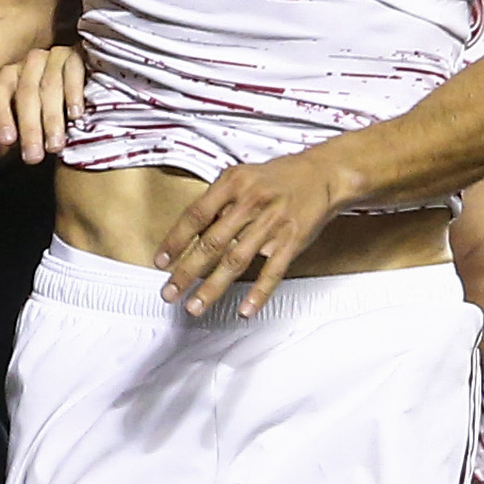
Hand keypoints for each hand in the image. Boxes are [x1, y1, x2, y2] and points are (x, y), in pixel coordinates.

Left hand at [0, 46, 84, 161]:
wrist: (79, 80)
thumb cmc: (46, 105)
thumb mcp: (22, 121)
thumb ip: (4, 136)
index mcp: (8, 77)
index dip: (0, 116)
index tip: (7, 141)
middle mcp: (27, 64)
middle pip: (25, 94)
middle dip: (29, 128)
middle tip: (33, 156)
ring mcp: (52, 56)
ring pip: (49, 87)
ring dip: (51, 120)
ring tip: (54, 146)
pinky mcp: (75, 56)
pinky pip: (72, 72)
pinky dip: (74, 94)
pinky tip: (75, 114)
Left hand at [156, 154, 340, 317]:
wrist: (322, 174)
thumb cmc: (276, 178)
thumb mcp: (242, 177)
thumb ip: (217, 202)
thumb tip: (191, 234)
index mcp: (233, 183)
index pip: (195, 215)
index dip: (175, 241)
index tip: (161, 262)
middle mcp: (251, 202)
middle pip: (212, 243)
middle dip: (187, 272)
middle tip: (170, 293)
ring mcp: (272, 223)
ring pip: (237, 260)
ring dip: (213, 287)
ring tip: (195, 306)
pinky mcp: (292, 240)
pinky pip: (272, 271)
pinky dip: (258, 293)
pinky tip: (244, 309)